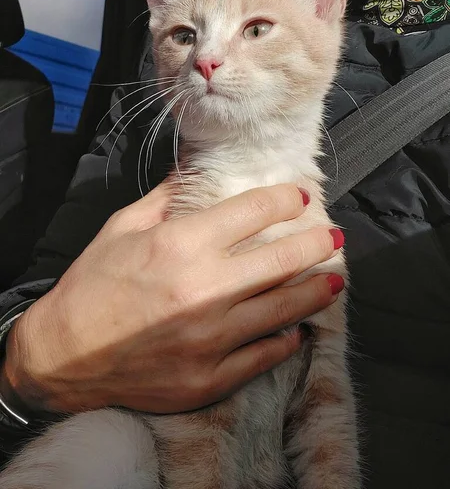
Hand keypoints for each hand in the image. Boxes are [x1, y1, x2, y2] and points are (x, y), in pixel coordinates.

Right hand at [2, 183, 343, 414]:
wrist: (63, 356)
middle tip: (334, 238)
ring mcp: (211, 338)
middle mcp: (204, 290)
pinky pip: (263, 355)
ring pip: (283, 308)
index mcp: (182, 245)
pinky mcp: (210, 377)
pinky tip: (296, 330)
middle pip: (280, 260)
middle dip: (315, 244)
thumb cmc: (93, 285)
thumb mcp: (122, 228)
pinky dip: (285, 340)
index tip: (300, 199)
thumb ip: (166, 197)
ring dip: (316, 291)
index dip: (284, 200)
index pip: (252, 212)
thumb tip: (195, 170)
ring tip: (335, 280)